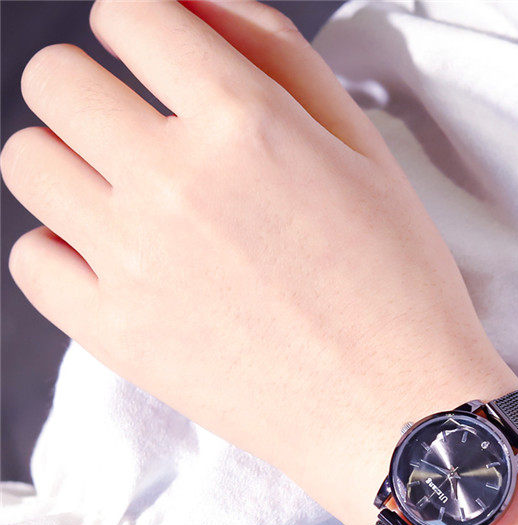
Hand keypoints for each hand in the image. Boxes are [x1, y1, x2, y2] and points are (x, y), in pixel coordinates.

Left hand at [1, 0, 517, 524]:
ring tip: (129, 198)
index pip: (129, 15)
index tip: (159, 56)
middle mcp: (172, 184)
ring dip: (71, 161)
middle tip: (144, 130)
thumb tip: (194, 5)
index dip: (141, 26)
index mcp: (243, 125)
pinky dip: (64, 249)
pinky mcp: (117, 335)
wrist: (394, 411)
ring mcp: (133, 264)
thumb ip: (279, 56)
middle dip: (95, 87)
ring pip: (27, 163)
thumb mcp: (365, 152)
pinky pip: (32, 261)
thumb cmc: (398, 284)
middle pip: (54, 81)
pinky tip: (120, 264)